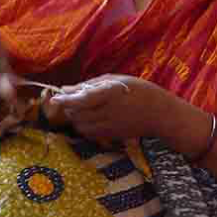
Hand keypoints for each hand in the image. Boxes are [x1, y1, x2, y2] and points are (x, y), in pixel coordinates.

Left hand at [47, 75, 173, 145]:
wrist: (160, 114)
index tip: (56, 96)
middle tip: (70, 101)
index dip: (65, 100)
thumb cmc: (138, 91)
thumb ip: (90, 85)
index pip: (80, 100)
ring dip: (76, 118)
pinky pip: (91, 134)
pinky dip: (85, 127)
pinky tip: (89, 119)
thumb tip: (67, 89)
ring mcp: (110, 127)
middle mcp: (108, 113)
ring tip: (80, 110)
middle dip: (69, 108)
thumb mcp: (115, 80)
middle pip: (78, 115)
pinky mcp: (112, 136)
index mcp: (109, 95)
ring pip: (82, 126)